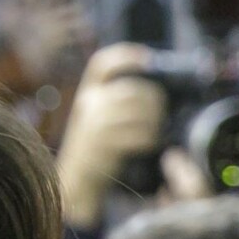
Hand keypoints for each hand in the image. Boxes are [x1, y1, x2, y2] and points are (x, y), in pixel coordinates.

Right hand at [57, 42, 166, 222]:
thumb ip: (116, 106)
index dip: (124, 56)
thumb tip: (153, 97)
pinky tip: (151, 143)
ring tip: (157, 129)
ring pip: (136, 112)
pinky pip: (136, 135)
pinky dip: (148, 138)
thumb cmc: (95, 151)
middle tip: (162, 109)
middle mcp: (89, 104)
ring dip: (153, 120)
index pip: (102, 65)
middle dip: (152, 98)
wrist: (76, 181)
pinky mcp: (103, 144)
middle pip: (130, 89)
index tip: (146, 57)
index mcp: (87, 94)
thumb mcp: (97, 121)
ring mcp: (94, 124)